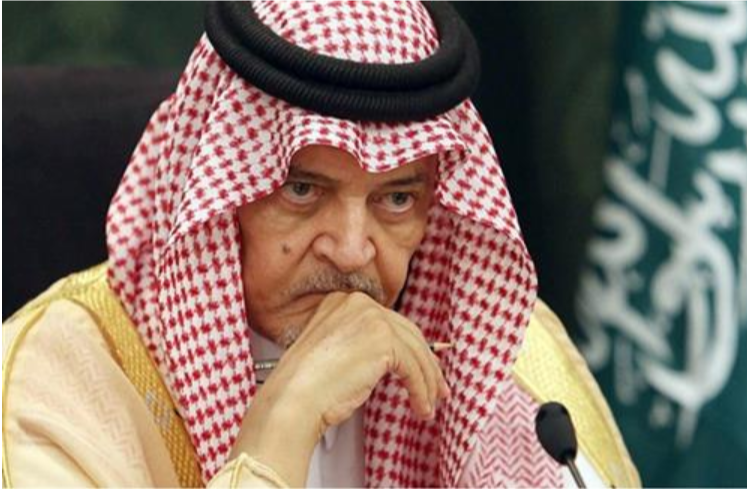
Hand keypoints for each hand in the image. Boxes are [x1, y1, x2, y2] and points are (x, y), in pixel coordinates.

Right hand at [231, 292, 449, 485]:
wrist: (292, 400)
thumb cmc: (304, 388)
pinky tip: (420, 406)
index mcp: (342, 302)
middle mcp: (358, 303)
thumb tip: (396, 359)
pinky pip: (414, 368)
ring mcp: (371, 318)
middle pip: (407, 333)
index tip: (421, 366)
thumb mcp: (335, 355)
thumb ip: (361, 346)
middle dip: (426, 363)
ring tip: (428, 404)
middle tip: (436, 386)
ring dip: (427, 381)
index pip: (388, 322)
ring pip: (415, 351)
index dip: (409, 347)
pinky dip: (421, 390)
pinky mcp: (384, 341)